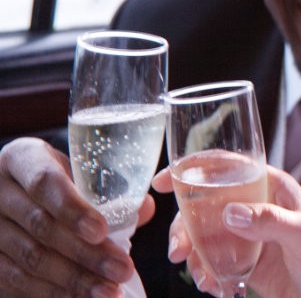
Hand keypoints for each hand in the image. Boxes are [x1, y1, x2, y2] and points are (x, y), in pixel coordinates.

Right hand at [0, 137, 152, 297]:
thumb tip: (145, 208)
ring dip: (73, 280)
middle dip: (85, 253)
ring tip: (109, 291)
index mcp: (21, 159)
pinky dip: (51, 293)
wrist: (13, 196)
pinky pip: (16, 281)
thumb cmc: (54, 180)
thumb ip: (109, 188)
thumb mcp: (75, 170)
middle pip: (41, 227)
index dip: (73, 209)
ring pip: (29, 259)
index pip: (44, 183)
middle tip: (121, 269)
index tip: (102, 231)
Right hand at [153, 165, 300, 297]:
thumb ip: (270, 221)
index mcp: (270, 186)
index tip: (164, 182)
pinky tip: (217, 288)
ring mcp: (246, 234)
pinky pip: (213, 263)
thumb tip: (230, 213)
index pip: (228, 166)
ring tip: (204, 280)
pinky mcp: (243, 261)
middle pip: (205, 204)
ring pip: (203, 236)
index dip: (193, 168)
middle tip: (177, 252)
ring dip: (194, 257)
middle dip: (184, 227)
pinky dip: (206, 275)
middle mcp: (254, 205)